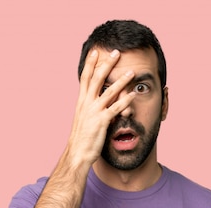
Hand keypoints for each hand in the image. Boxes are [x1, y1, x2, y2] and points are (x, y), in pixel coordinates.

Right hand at [66, 49, 135, 164]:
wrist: (77, 153)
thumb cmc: (82, 138)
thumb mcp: (85, 118)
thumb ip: (92, 108)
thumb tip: (102, 102)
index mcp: (81, 101)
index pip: (85, 78)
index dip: (90, 64)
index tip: (95, 52)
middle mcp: (86, 103)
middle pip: (97, 79)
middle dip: (107, 64)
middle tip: (116, 53)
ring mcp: (93, 112)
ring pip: (109, 92)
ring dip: (121, 81)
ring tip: (131, 72)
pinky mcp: (101, 121)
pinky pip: (115, 108)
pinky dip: (124, 100)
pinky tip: (132, 95)